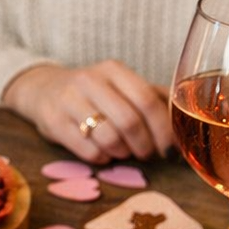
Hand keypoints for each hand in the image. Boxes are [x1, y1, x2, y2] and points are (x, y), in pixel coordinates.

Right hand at [2, 61, 173, 162]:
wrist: (43, 90)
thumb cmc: (93, 93)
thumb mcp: (120, 86)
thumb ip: (153, 100)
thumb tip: (185, 127)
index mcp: (113, 70)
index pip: (147, 100)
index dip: (162, 129)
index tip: (168, 146)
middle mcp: (90, 81)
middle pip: (129, 122)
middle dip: (144, 145)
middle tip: (147, 154)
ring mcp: (69, 101)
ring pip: (109, 138)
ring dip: (123, 153)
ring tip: (124, 152)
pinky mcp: (54, 123)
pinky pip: (89, 151)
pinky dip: (103, 158)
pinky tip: (104, 153)